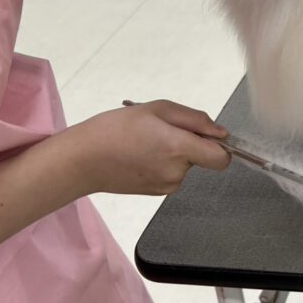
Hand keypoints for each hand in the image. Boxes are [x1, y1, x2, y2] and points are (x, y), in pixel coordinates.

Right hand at [60, 100, 231, 195]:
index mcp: (178, 148)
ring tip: (146, 141)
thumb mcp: (157, 109)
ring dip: (174, 152)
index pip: (222, 158)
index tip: (209, 136)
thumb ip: (194, 119)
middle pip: (203, 158)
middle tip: (163, 131)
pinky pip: (172, 173)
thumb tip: (220, 133)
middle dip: (191, 143)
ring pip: (186, 165)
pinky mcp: (156, 192)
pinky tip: (141, 155)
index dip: (221, 146)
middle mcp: (176, 171)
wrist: (80, 160)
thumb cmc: (113, 130)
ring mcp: (166, 185)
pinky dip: (163, 163)